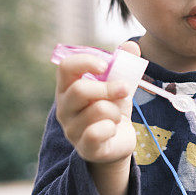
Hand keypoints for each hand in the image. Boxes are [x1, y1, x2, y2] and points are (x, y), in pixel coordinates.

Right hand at [54, 41, 140, 164]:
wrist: (118, 139)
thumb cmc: (113, 106)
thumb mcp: (118, 82)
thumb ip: (124, 63)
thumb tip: (132, 46)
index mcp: (68, 87)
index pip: (65, 67)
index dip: (86, 61)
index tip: (106, 65)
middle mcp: (64, 107)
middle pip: (80, 89)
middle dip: (109, 88)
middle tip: (125, 89)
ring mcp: (71, 129)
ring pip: (97, 110)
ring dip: (115, 110)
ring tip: (116, 115)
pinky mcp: (84, 148)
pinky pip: (98, 132)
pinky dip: (112, 127)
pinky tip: (112, 129)